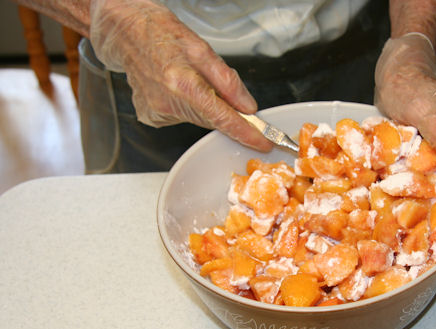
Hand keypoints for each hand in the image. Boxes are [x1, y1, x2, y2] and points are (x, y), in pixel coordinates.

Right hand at [89, 0, 271, 150]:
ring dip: (202, 104)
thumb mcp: (201, 48)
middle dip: (224, 111)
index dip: (246, 133)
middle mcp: (168, 103)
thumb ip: (227, 80)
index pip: (223, 117)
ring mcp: (157, 112)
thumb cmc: (160, 33)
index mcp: (183, 83)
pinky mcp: (150, 117)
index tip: (263, 142)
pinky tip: (174, 88)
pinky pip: (181, 117)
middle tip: (218, 89)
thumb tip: (247, 106)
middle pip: (211, 119)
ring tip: (188, 78)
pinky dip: (186, 105)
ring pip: (197, 118)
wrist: (125, 32)